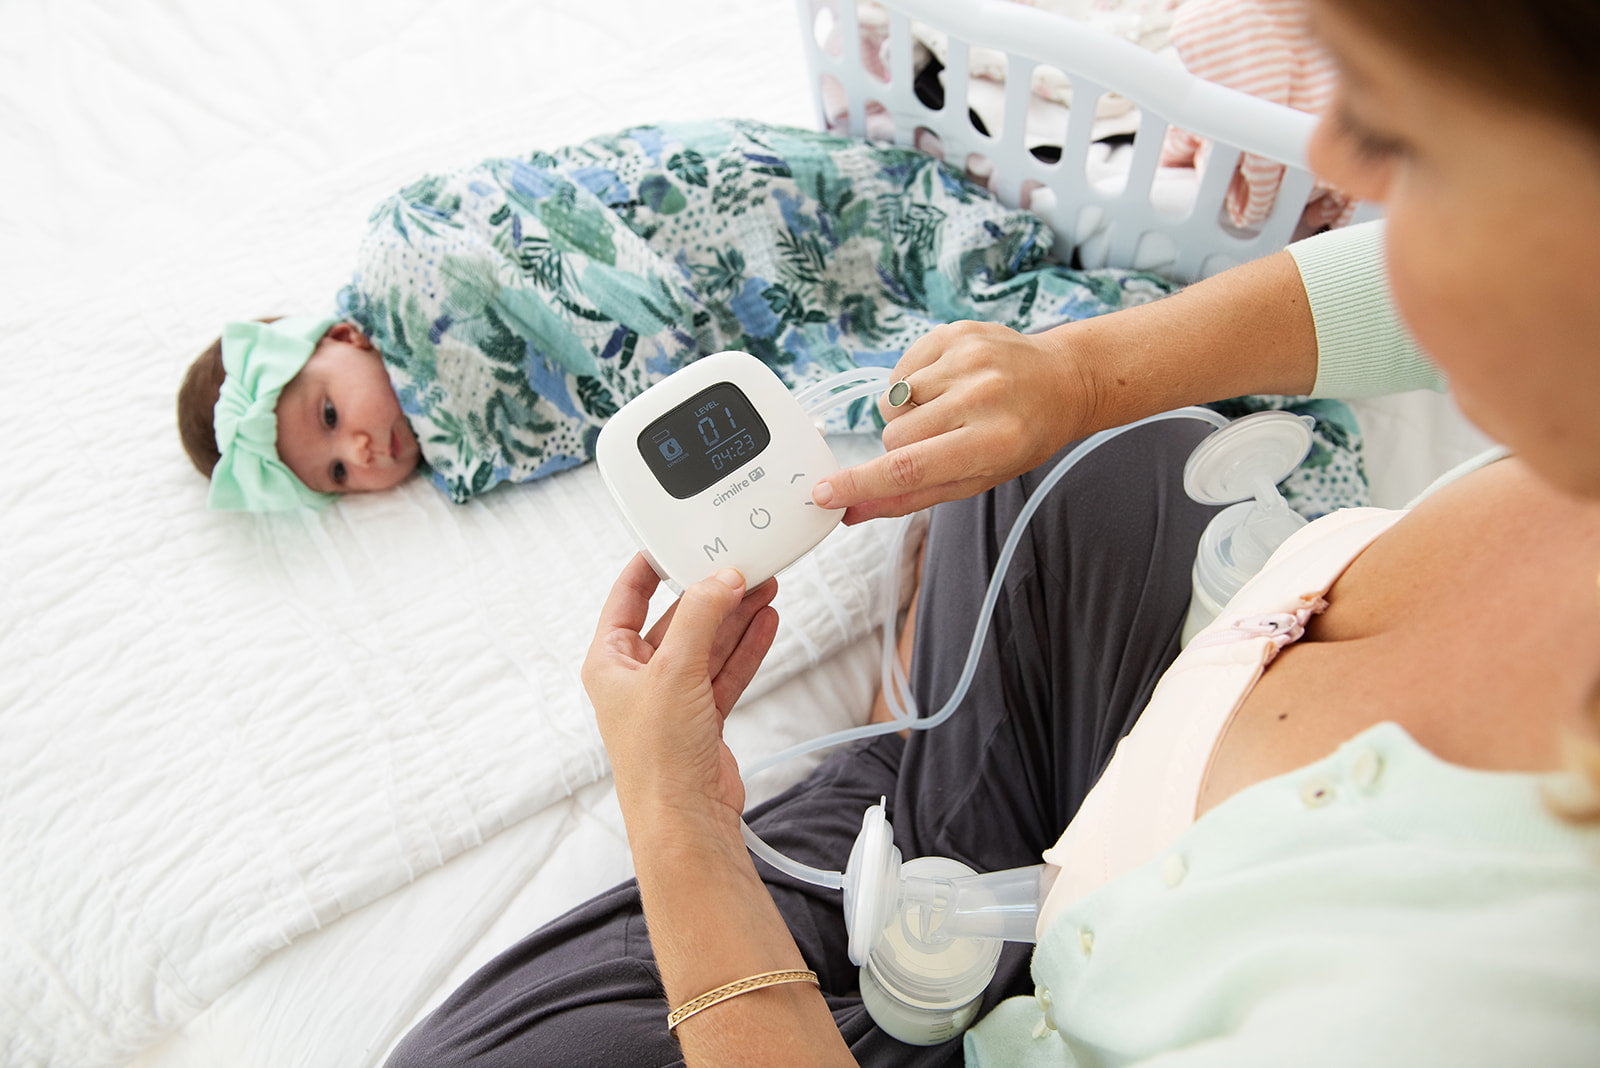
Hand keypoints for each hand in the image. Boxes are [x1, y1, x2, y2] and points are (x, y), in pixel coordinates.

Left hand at [582, 555, 780, 822]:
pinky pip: (725, 670)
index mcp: (609, 662)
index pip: (626, 597)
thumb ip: (702, 617)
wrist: (685, 819)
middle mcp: (637, 677)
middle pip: (677, 619)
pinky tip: (765, 621)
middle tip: (741, 565)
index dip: (650, 566)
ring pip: (707, 643)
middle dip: (711, 593)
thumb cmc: (658, 758)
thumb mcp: (675, 672)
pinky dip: (746, 647)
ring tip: (764, 585)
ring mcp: (671, 697)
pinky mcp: (702, 716)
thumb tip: (723, 578)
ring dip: (735, 617)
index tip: (675, 540)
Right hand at [811, 320, 1100, 522]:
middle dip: (901, 447)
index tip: (825, 493)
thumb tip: (853, 511)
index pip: (909, 467)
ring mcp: (968, 358)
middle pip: (895, 436)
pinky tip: (945, 387)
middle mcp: (982, 395)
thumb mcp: (977, 478)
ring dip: (908, 415)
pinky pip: (901, 373)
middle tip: (937, 441)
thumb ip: (912, 496)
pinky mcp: (955, 333)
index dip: (861, 482)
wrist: (1062, 380)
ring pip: (892, 403)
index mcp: (993, 441)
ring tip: (947, 411)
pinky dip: (912, 387)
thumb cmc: (1021, 438)